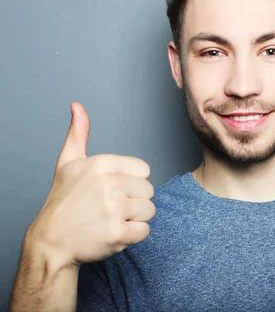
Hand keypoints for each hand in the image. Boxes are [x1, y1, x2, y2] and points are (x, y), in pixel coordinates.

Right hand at [28, 102, 154, 267]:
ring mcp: (114, 209)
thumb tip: (77, 106)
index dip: (131, 182)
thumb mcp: (68, 163)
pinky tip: (112, 233)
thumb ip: (78, 134)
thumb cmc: (63, 202)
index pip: (144, 170)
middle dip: (134, 201)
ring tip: (111, 220)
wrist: (50, 241)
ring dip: (135, 219)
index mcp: (103, 163)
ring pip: (149, 211)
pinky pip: (145, 231)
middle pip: (149, 191)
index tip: (112, 190)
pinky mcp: (117, 233)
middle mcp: (110, 183)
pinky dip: (132, 236)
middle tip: (109, 208)